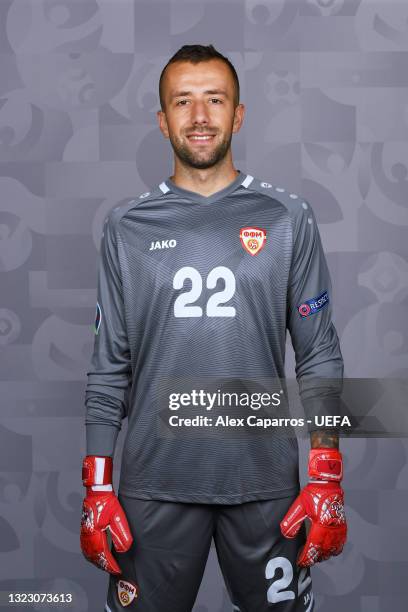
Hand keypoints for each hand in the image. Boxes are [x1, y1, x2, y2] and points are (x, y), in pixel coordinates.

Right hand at [80, 456, 132, 573]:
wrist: (97, 493)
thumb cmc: (107, 502)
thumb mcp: (118, 517)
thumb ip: (121, 534)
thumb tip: (123, 549)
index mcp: (94, 532)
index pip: (102, 554)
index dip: (110, 564)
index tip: (117, 570)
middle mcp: (87, 535)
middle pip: (94, 557)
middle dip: (104, 565)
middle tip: (114, 570)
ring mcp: (84, 534)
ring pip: (89, 554)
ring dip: (97, 562)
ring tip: (107, 566)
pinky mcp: (84, 531)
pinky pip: (86, 549)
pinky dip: (92, 556)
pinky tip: (97, 558)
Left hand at [280, 448, 346, 566]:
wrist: (328, 484)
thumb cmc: (314, 493)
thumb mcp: (299, 505)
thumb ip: (292, 520)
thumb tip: (286, 534)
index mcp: (321, 525)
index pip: (313, 547)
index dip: (307, 557)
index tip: (300, 562)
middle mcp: (332, 529)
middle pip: (323, 552)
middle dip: (314, 558)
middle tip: (305, 560)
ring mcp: (339, 529)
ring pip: (333, 550)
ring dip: (324, 555)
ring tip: (315, 556)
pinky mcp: (343, 526)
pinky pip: (341, 544)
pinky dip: (334, 550)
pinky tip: (328, 550)